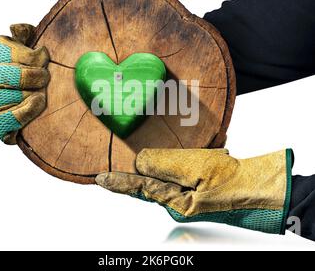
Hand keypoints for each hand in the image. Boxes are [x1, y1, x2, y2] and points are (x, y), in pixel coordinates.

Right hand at [0, 24, 49, 143]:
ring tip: (43, 95)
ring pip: (2, 95)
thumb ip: (28, 38)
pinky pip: (3, 119)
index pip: (3, 47)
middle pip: (4, 73)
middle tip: (46, 78)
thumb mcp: (41, 56)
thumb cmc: (46, 79)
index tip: (44, 57)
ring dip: (28, 94)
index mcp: (1, 59)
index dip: (26, 53)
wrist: (52, 112)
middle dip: (31, 75)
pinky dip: (23, 113)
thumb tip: (17, 28)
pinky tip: (36, 105)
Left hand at [96, 148, 292, 233]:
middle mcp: (177, 203)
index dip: (119, 182)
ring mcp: (187, 199)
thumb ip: (164, 164)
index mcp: (174, 202)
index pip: (139, 188)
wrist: (260, 188)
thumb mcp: (196, 168)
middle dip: (148, 169)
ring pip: (169, 177)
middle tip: (140, 159)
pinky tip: (203, 159)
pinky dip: (187, 164)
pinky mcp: (197, 191)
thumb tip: (140, 162)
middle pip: (152, 182)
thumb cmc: (233, 180)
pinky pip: (182, 176)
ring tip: (189, 156)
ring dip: (174, 163)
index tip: (100, 178)